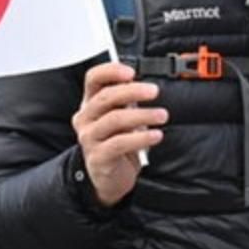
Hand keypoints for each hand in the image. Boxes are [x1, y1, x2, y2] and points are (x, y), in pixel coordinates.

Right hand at [71, 62, 166, 206]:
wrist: (109, 177)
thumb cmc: (117, 141)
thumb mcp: (121, 116)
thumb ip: (129, 100)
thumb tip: (149, 84)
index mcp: (91, 103)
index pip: (93, 79)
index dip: (111, 71)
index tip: (132, 72)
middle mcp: (86, 118)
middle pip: (105, 97)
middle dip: (133, 91)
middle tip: (154, 91)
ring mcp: (89, 138)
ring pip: (115, 119)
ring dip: (143, 115)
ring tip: (162, 115)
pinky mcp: (98, 156)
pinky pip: (120, 143)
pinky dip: (141, 137)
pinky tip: (156, 135)